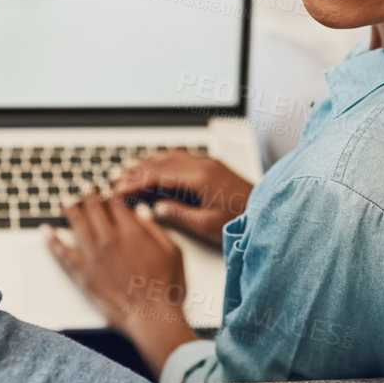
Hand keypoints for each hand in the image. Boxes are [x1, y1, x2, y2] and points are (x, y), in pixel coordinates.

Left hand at [44, 189, 198, 375]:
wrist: (151, 316)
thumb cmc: (166, 287)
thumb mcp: (173, 251)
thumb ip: (155, 228)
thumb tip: (142, 211)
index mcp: (132, 231)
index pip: (116, 203)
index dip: (112, 194)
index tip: (108, 190)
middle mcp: (109, 239)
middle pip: (94, 209)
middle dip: (89, 196)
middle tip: (86, 189)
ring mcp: (93, 256)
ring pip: (77, 224)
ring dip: (71, 209)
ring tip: (67, 200)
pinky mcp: (83, 274)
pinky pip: (62, 253)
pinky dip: (52, 241)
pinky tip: (46, 232)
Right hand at [109, 149, 253, 246]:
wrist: (267, 212)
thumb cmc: (242, 221)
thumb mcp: (208, 225)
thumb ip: (180, 215)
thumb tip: (157, 209)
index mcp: (201, 178)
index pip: (159, 176)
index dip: (136, 182)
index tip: (120, 188)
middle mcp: (203, 165)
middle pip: (162, 164)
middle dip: (137, 171)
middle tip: (116, 178)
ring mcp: (208, 163)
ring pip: (171, 157)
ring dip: (148, 163)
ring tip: (128, 169)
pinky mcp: (212, 166)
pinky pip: (182, 157)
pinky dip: (164, 160)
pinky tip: (156, 163)